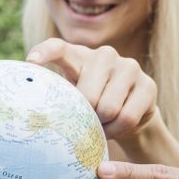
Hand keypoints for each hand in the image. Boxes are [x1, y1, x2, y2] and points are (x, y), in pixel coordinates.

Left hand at [27, 38, 157, 140]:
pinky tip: (114, 128)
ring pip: (108, 108)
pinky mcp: (148, 85)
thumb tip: (36, 119)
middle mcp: (104, 55)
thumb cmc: (92, 103)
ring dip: (102, 125)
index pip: (59, 47)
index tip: (30, 61)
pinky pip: (127, 117)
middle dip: (85, 116)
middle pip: (87, 95)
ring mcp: (129, 67)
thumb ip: (59, 98)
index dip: (45, 52)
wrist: (129, 111)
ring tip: (100, 125)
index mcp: (79, 55)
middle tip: (85, 123)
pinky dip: (117, 130)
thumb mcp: (73, 97)